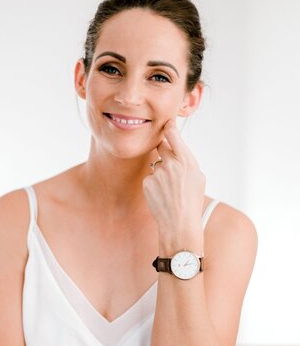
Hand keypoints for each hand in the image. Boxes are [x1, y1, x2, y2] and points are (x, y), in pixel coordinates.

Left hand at [142, 117, 205, 231]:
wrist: (179, 223)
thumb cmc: (192, 201)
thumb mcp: (198, 178)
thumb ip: (187, 161)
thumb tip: (178, 150)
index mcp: (186, 161)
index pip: (173, 135)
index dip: (169, 127)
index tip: (166, 123)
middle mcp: (171, 164)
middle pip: (162, 146)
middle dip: (164, 151)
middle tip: (171, 166)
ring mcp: (157, 173)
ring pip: (156, 164)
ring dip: (161, 172)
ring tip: (170, 189)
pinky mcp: (147, 182)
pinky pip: (150, 177)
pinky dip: (154, 184)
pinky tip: (162, 195)